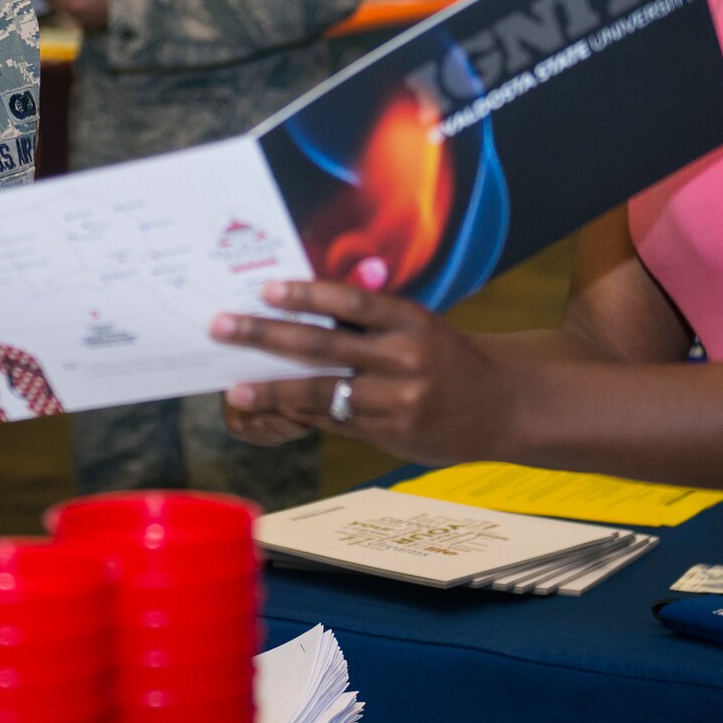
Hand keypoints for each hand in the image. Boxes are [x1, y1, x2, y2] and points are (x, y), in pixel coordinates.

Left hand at [210, 279, 513, 466]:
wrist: (500, 405)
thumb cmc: (445, 356)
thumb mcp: (418, 325)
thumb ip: (369, 318)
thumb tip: (305, 302)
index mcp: (411, 320)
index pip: (352, 302)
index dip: (307, 294)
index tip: (265, 288)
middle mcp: (405, 359)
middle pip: (323, 346)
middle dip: (266, 336)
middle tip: (222, 327)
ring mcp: (397, 401)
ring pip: (322, 393)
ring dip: (272, 390)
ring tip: (234, 388)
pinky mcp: (391, 434)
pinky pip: (336, 422)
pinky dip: (302, 413)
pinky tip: (271, 409)